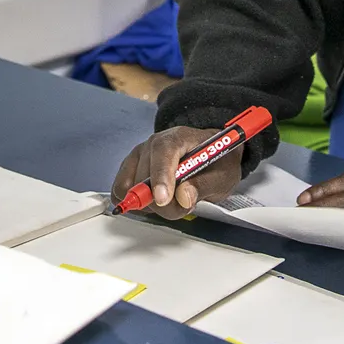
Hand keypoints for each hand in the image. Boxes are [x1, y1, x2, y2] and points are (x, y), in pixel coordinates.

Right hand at [111, 127, 245, 218]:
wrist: (209, 156)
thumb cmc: (215, 162)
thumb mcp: (222, 175)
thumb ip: (204, 186)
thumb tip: (184, 197)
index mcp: (178, 138)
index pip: (163, 152)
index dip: (161, 177)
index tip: (162, 199)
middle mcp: (154, 143)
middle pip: (145, 177)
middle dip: (164, 202)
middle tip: (186, 204)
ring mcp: (139, 155)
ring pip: (131, 188)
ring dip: (152, 204)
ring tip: (174, 199)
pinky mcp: (130, 168)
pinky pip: (120, 190)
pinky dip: (136, 203)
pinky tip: (156, 201)